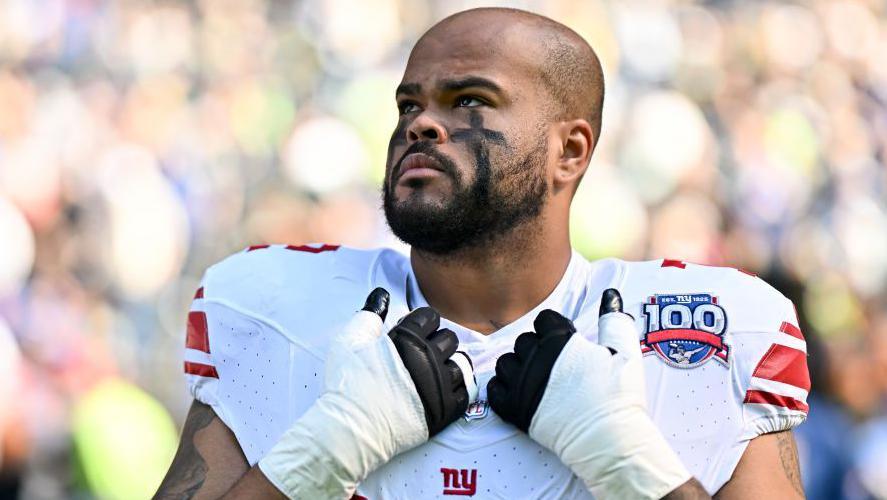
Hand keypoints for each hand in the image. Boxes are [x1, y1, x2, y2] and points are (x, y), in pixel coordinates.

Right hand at [259, 288, 476, 498]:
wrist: (351, 430)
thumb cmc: (347, 385)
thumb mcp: (349, 341)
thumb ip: (370, 314)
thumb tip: (382, 295)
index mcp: (408, 339)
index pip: (430, 316)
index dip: (419, 323)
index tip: (408, 334)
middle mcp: (429, 359)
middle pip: (450, 338)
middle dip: (436, 341)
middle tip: (421, 353)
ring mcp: (439, 386)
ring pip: (461, 365)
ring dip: (448, 365)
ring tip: (434, 372)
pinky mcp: (444, 411)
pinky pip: (466, 393)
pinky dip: (456, 390)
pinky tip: (441, 390)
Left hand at [488, 289, 690, 498]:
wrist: (609, 440)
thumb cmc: (620, 397)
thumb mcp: (625, 352)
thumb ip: (614, 320)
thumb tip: (610, 294)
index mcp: (559, 341)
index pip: (544, 320)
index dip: (556, 330)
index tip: (568, 344)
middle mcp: (535, 359)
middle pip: (524, 340)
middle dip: (538, 348)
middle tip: (556, 364)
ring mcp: (522, 385)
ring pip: (505, 363)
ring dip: (519, 366)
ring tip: (537, 377)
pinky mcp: (514, 410)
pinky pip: (494, 389)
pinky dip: (503, 388)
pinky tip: (520, 391)